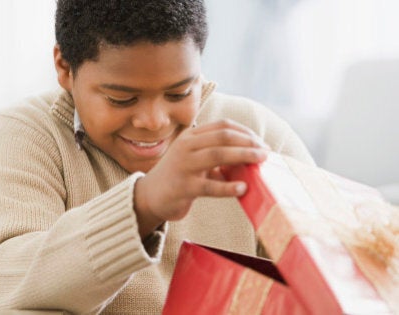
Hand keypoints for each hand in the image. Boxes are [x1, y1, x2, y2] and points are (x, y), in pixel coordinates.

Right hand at [133, 119, 268, 237]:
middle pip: (223, 137)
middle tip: (266, 153)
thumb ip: (218, 155)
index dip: (245, 132)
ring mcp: (183, 165)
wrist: (149, 196)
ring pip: (218, 155)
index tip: (261, 143)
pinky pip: (210, 186)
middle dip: (248, 143)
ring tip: (260, 162)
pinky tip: (243, 188)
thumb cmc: (179, 176)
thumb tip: (252, 157)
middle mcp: (186, 146)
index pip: (223, 126)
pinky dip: (228, 187)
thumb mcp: (196, 159)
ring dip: (243, 156)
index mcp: (191, 136)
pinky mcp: (183, 187)